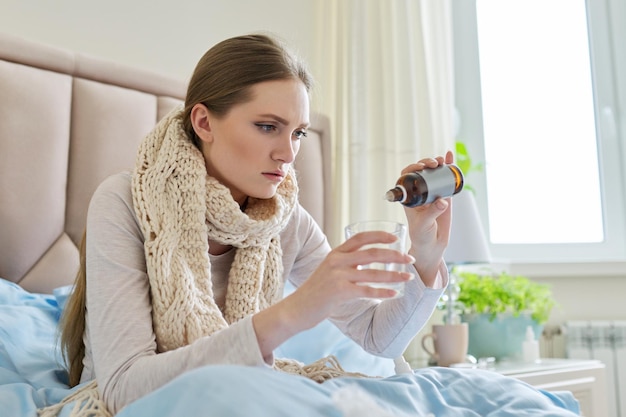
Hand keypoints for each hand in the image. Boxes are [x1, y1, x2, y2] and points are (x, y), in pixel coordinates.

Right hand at [252, 231, 413, 358]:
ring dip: (394, 275)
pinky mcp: (338, 292)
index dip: (379, 235)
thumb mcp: (328, 271)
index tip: (395, 237)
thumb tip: (368, 261)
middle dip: (394, 255)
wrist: (295, 309)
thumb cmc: (315, 293)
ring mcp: (337, 276)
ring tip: (409, 277)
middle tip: (410, 259)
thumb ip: (345, 264)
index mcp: (335, 253)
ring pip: (372, 273)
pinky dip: (382, 292)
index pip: (360, 237)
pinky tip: (394, 294)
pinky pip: (366, 291)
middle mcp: (336, 261)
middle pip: (371, 253)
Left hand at [401, 150, 453, 284]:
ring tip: (443, 160)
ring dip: (438, 163)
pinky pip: (446, 179)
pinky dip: (448, 167)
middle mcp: (419, 192)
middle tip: (434, 164)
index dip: (412, 168)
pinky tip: (450, 157)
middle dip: (426, 163)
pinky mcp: (445, 195)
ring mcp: (432, 192)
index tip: (421, 167)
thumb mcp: (423, 224)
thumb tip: (443, 200)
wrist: (433, 245)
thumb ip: (432, 213)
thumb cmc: (421, 235)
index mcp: (408, 197)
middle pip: (421, 171)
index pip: (407, 177)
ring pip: (433, 173)